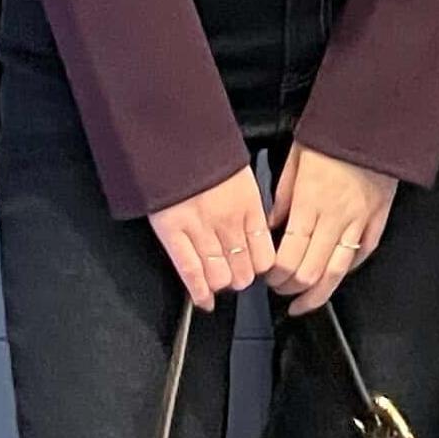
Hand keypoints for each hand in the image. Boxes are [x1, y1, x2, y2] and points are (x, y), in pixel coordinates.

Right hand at [146, 166, 275, 312]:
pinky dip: (198, 291)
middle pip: (244, 272)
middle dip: (240, 277)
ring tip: (216, 278)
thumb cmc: (206, 155)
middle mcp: (228, 222)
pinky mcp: (173, 233)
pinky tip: (203, 301)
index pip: (265, 256)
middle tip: (234, 273)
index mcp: (249, 206)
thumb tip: (254, 233)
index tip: (254, 268)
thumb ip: (249, 207)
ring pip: (220, 277)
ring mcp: (201, 230)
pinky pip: (190, 271)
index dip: (259, 268)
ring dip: (220, 283)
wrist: (174, 137)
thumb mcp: (241, 177)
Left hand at [264, 146, 399, 315]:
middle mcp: (335, 216)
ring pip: (337, 272)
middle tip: (281, 288)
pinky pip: (362, 253)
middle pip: (311, 272)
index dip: (275, 275)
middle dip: (291, 288)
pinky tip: (334, 275)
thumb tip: (272, 224)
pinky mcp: (378, 217)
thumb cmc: (333, 134)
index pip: (289, 256)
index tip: (268, 276)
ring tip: (305, 301)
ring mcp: (360, 220)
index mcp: (310, 201)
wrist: (374, 120)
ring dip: (318, 293)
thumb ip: (281, 196)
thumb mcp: (295, 159)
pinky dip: (346, 269)